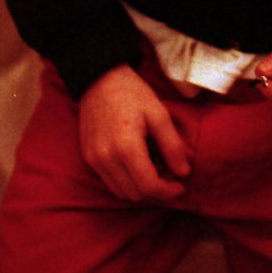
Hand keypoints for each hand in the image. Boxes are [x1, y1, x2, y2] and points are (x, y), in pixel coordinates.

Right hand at [79, 64, 190, 201]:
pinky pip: (109, 182)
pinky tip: (137, 166)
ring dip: (140, 189)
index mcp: (126, 147)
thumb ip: (172, 145)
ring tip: (155, 171)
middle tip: (170, 177)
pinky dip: (126, 182)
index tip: (180, 185)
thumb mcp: (159, 114)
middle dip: (156, 192)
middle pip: (135, 194)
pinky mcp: (88, 157)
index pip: (148, 186)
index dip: (168, 192)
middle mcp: (106, 158)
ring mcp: (94, 159)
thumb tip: (183, 172)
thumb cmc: (132, 94)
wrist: (100, 78)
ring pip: (121, 192)